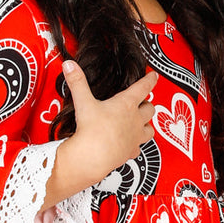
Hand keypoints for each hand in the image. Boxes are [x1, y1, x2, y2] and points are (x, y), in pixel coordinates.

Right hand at [42, 61, 157, 208]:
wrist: (93, 157)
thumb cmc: (91, 130)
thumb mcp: (83, 102)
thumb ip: (77, 82)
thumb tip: (70, 65)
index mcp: (126, 105)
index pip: (143, 87)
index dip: (150, 80)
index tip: (154, 76)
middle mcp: (135, 120)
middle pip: (150, 109)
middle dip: (147, 104)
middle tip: (142, 103)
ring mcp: (135, 137)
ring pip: (150, 129)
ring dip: (146, 125)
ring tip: (140, 123)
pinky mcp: (131, 151)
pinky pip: (139, 147)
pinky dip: (136, 145)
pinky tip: (131, 144)